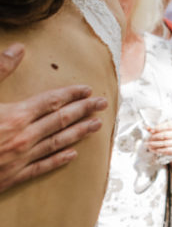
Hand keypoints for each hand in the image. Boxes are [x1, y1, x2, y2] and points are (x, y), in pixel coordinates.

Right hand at [0, 44, 107, 192]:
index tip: (88, 89)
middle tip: (104, 104)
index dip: (72, 94)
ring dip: (78, 132)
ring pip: (57, 143)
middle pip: (60, 120)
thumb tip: (18, 48)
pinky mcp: (11, 178)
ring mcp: (19, 159)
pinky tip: (72, 155)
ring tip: (97, 125)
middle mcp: (22, 137)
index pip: (51, 101)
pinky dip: (58, 160)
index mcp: (14, 116)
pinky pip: (41, 167)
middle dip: (84, 110)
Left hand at [147, 120, 171, 157]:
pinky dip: (158, 150)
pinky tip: (153, 149)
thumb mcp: (168, 126)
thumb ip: (158, 127)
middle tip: (147, 139)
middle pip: (165, 135)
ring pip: (165, 143)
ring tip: (148, 145)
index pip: (167, 126)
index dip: (158, 128)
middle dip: (154, 137)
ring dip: (154, 145)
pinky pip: (167, 150)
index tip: (151, 131)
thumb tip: (148, 128)